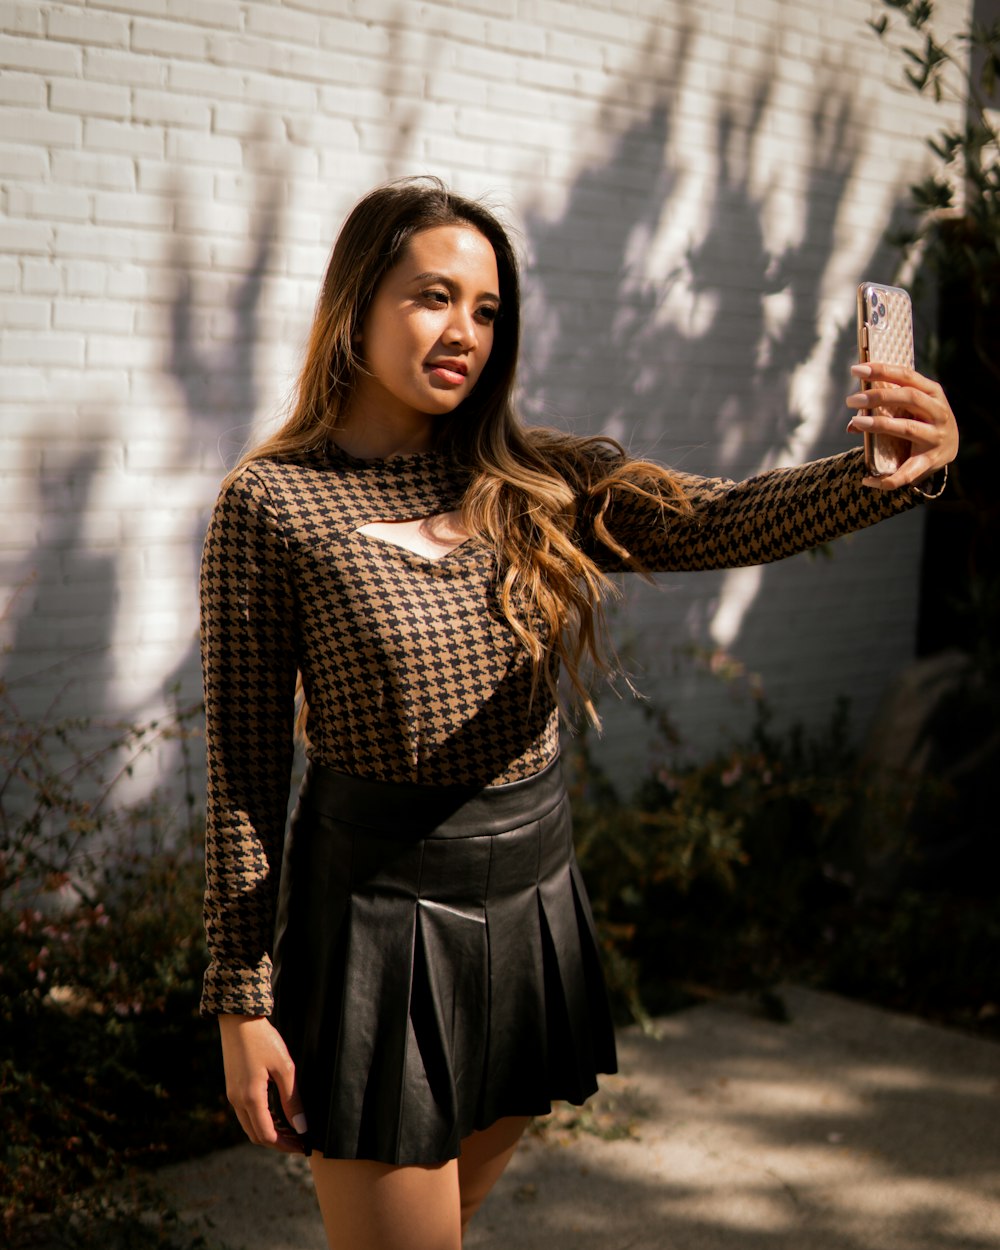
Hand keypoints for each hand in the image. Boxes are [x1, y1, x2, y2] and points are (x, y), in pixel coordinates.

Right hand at [218, 1014, 306, 1153]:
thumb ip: (292, 1099)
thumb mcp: (284, 1068)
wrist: (239, 1020)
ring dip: (269, 1132)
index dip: (286, 1145)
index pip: (267, 1136)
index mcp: (251, 1098)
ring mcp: (232, 1095)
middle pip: (256, 1135)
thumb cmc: (263, 1040)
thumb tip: (301, 1127)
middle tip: (299, 1141)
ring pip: (250, 1126)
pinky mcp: (232, 1088)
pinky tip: (277, 1114)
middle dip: (278, 1142)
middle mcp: (237, 1101)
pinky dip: (261, 1120)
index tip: (302, 1146)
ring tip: (291, 1129)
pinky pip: (246, 1114)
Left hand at [845, 362, 958, 489]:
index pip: (907, 376)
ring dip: (879, 424)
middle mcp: (938, 412)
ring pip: (907, 428)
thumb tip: (851, 424)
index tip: (856, 369)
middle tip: (851, 399)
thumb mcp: (910, 408)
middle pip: (909, 398)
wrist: (948, 449)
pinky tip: (866, 480)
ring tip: (855, 422)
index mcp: (933, 392)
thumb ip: (884, 407)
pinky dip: (886, 479)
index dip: (882, 370)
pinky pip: (907, 472)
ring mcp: (936, 437)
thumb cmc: (921, 420)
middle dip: (878, 396)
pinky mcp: (930, 461)